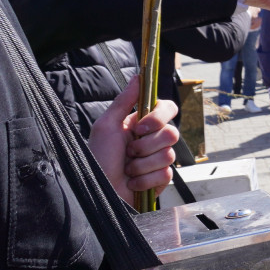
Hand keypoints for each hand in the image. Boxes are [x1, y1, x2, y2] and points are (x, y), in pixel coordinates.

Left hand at [88, 77, 178, 205]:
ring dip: (142, 164)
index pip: (167, 109)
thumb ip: (123, 101)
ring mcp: (159, 160)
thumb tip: (138, 76)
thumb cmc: (97, 159)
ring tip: (128, 169)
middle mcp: (153, 140)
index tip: (141, 127)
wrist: (99, 193)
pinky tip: (133, 182)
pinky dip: (145, 179)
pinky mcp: (162, 179)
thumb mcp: (106, 126)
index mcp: (142, 124)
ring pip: (169, 155)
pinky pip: (166, 174)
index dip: (159, 117)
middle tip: (128, 152)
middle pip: (172, 133)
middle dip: (146, 145)